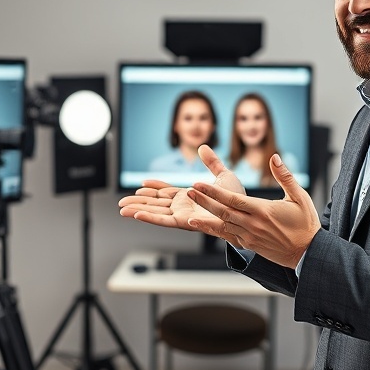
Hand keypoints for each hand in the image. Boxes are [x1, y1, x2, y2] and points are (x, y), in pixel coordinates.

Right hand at [118, 146, 244, 230]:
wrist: (247, 214)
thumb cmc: (240, 200)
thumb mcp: (224, 176)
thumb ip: (212, 163)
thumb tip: (203, 147)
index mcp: (191, 197)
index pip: (166, 193)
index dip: (153, 189)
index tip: (141, 185)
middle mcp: (185, 207)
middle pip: (156, 204)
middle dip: (138, 203)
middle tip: (121, 204)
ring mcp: (184, 215)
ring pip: (156, 212)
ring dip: (138, 210)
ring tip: (122, 209)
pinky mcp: (186, 222)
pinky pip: (165, 220)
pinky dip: (150, 218)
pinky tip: (136, 216)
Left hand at [186, 149, 319, 268]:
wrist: (308, 253)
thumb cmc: (305, 223)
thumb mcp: (300, 196)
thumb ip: (285, 176)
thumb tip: (274, 157)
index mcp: (263, 211)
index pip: (233, 200)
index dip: (213, 192)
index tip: (199, 184)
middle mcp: (253, 225)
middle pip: (223, 212)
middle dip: (204, 202)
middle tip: (189, 192)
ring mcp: (250, 237)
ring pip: (223, 227)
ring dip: (206, 219)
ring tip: (189, 215)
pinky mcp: (250, 245)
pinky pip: (228, 237)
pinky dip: (215, 232)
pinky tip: (205, 228)